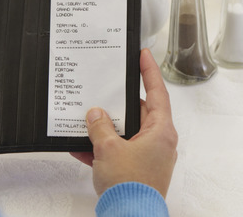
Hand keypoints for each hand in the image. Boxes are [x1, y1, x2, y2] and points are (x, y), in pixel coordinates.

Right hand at [71, 49, 177, 197]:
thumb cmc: (130, 187)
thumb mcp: (109, 149)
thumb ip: (100, 127)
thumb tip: (96, 114)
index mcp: (161, 131)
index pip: (157, 92)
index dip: (149, 71)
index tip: (143, 55)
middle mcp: (159, 142)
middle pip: (140, 113)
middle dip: (118, 104)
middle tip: (106, 90)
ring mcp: (149, 158)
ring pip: (126, 133)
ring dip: (107, 129)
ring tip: (88, 120)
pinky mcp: (137, 172)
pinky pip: (119, 153)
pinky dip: (102, 150)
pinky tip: (81, 148)